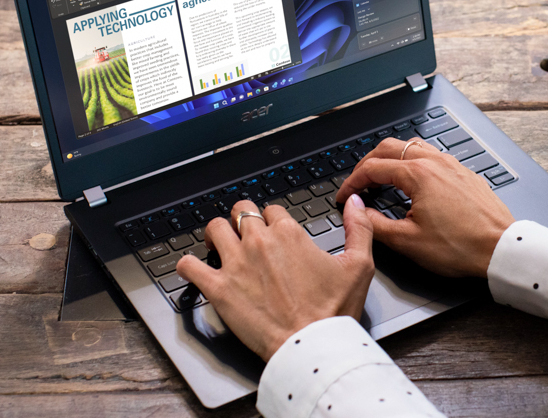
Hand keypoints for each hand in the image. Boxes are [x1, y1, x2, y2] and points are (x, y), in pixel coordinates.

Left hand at [176, 198, 374, 361]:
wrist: (311, 345)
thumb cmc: (333, 311)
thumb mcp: (360, 265)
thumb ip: (359, 228)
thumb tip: (355, 203)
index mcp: (289, 233)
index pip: (271, 209)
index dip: (272, 219)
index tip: (273, 232)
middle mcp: (259, 242)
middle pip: (241, 211)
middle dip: (242, 219)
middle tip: (245, 234)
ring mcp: (235, 264)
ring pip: (214, 228)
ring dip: (216, 234)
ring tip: (219, 244)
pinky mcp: (218, 288)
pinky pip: (189, 265)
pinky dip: (187, 265)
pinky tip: (194, 269)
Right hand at [334, 138, 514, 277]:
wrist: (501, 248)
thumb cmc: (461, 246)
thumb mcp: (408, 242)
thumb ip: (376, 224)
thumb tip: (358, 213)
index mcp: (418, 174)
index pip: (372, 168)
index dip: (352, 183)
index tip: (344, 197)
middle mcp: (435, 162)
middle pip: (390, 148)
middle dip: (367, 163)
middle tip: (357, 183)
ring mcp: (452, 165)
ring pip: (412, 146)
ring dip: (390, 158)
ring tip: (381, 177)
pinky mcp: (464, 173)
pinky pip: (431, 155)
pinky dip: (412, 161)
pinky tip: (413, 180)